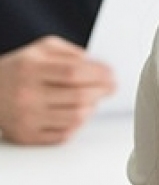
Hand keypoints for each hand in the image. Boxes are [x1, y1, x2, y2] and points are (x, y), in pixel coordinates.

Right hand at [0, 36, 114, 144]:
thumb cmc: (21, 67)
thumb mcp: (42, 48)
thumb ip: (71, 52)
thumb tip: (97, 65)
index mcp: (32, 68)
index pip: (74, 73)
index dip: (99, 74)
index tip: (112, 74)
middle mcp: (27, 94)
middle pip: (79, 96)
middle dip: (102, 91)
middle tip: (111, 87)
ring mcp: (26, 118)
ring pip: (75, 117)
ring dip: (92, 107)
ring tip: (94, 99)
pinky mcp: (26, 137)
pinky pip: (64, 134)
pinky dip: (77, 123)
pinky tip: (78, 112)